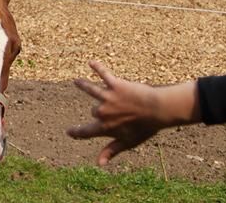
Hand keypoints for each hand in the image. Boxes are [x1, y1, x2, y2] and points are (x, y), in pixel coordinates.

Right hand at [66, 61, 197, 165]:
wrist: (157, 110)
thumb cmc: (145, 128)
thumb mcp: (127, 143)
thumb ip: (111, 151)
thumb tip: (99, 164)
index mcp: (106, 127)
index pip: (86, 132)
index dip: (76, 132)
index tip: (69, 132)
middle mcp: (103, 112)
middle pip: (94, 111)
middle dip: (100, 111)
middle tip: (116, 112)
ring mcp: (108, 97)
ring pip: (90, 90)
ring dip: (83, 85)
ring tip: (76, 82)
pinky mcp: (115, 84)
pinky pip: (104, 74)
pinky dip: (97, 67)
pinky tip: (91, 62)